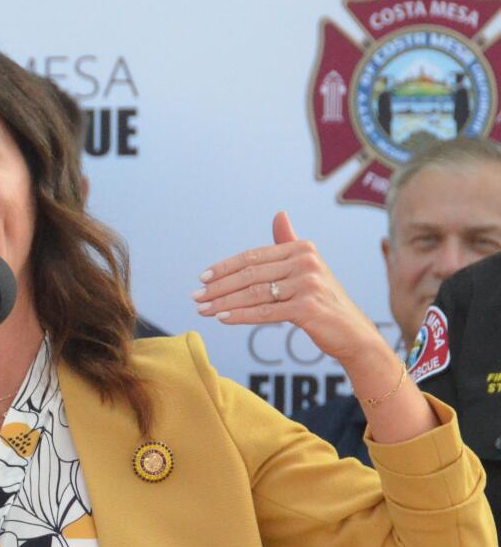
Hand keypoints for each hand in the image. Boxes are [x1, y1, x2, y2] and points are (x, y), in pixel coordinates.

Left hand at [194, 212, 384, 367]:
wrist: (351, 332)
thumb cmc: (324, 300)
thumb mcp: (307, 268)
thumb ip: (290, 243)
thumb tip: (279, 214)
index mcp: (302, 249)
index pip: (253, 256)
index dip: (225, 267)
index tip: (202, 278)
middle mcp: (306, 262)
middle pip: (249, 274)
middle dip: (218, 287)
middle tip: (195, 297)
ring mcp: (308, 284)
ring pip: (253, 294)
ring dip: (222, 302)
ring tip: (202, 309)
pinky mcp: (307, 308)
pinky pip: (265, 312)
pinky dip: (240, 315)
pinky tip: (221, 319)